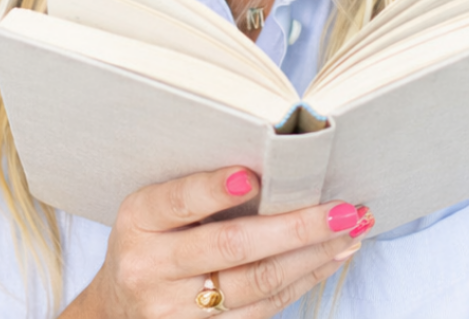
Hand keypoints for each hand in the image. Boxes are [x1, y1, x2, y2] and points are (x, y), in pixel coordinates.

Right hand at [61, 165, 373, 317]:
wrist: (117, 308)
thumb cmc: (150, 236)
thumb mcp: (153, 205)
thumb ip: (197, 188)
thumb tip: (275, 165)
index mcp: (139, 219)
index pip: (178, 201)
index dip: (213, 189)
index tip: (250, 176)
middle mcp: (153, 268)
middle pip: (231, 246)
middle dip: (295, 226)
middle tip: (342, 208)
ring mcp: (177, 310)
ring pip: (257, 283)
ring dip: (313, 255)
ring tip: (351, 230)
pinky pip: (264, 308)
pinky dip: (303, 279)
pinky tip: (331, 256)